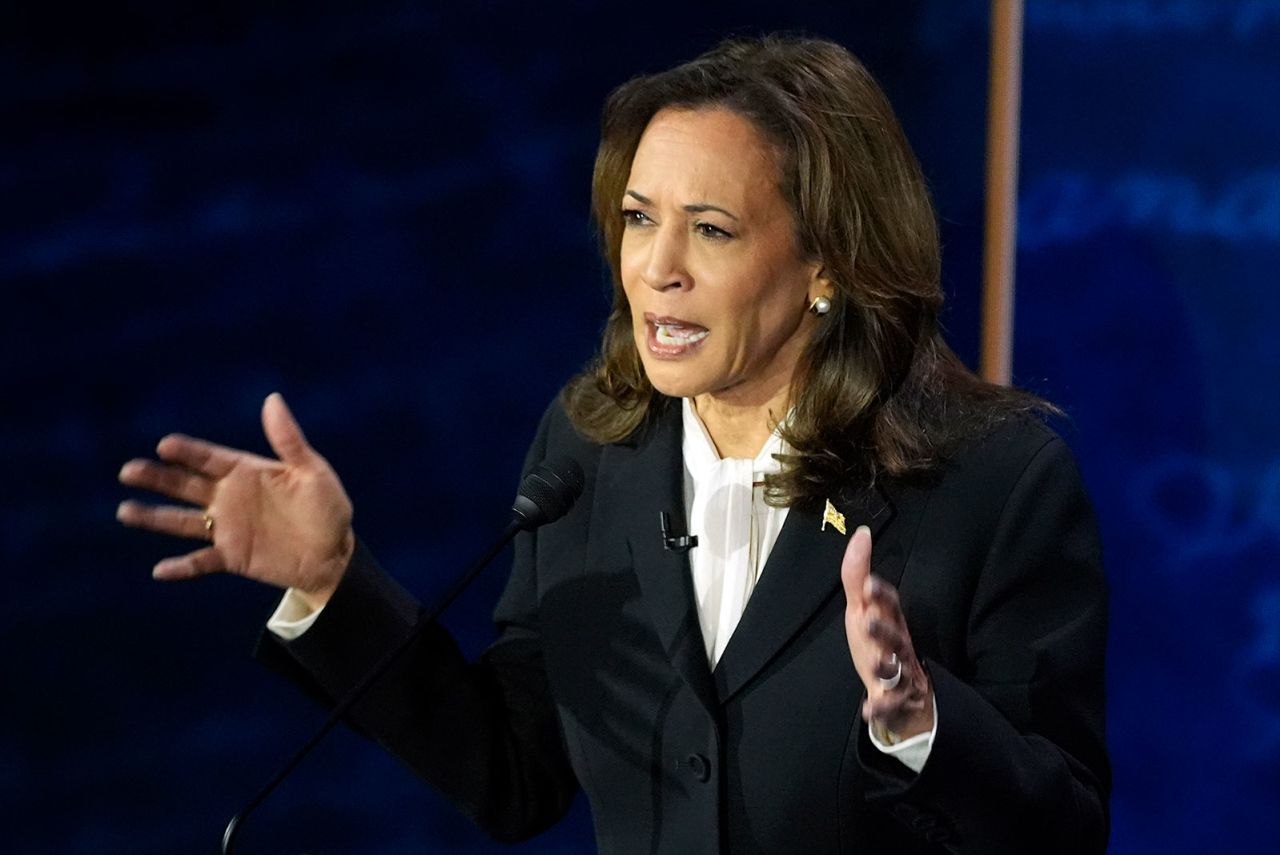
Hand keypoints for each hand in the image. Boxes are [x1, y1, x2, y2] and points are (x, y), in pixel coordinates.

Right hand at [117, 392, 354, 609]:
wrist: (335, 555)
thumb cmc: (328, 508)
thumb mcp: (313, 472)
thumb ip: (289, 440)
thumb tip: (273, 399)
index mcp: (247, 472)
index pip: (210, 458)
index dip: (188, 452)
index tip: (164, 445)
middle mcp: (230, 497)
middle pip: (186, 485)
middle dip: (157, 478)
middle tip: (128, 471)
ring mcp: (227, 527)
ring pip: (182, 521)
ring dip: (154, 517)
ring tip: (125, 511)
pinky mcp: (232, 556)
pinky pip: (201, 562)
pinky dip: (182, 567)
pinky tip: (159, 570)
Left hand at [841, 525, 933, 740]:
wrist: (902, 692)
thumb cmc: (879, 643)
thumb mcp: (864, 609)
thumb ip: (857, 575)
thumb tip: (861, 533)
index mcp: (891, 621)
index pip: (890, 605)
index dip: (881, 595)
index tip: (869, 585)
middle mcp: (898, 645)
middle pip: (894, 636)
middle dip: (883, 629)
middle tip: (867, 621)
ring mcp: (900, 674)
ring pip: (896, 670)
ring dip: (884, 666)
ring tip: (874, 663)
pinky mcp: (895, 700)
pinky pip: (890, 706)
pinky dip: (881, 709)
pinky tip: (869, 710)